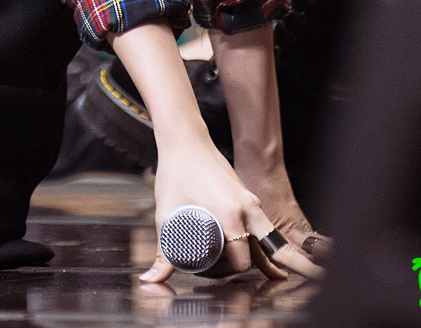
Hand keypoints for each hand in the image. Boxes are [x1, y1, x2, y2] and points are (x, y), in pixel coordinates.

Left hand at [140, 138, 317, 282]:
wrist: (186, 141)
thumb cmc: (176, 172)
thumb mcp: (165, 214)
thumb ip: (163, 251)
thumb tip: (151, 280)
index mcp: (230, 213)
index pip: (241, 260)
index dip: (225, 272)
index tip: (207, 271)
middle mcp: (248, 208)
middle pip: (261, 253)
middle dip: (246, 268)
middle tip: (223, 272)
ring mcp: (252, 201)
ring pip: (270, 239)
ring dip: (267, 257)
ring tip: (263, 272)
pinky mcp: (250, 197)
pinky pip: (265, 226)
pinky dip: (265, 241)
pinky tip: (265, 254)